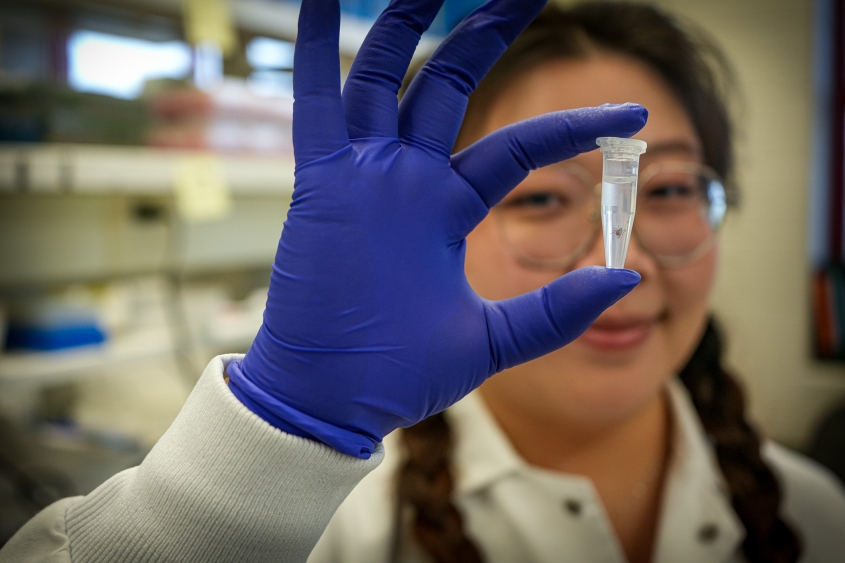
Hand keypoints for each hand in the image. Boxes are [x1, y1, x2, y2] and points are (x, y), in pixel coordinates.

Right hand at [227, 0, 645, 456]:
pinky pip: (316, 102)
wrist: (333, 403)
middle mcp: (405, 180)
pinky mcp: (320, 185)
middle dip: (481, 31)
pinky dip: (317, 49)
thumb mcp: (491, 341)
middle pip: (446, 83)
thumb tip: (626, 278)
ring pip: (383, 76)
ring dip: (406, 20)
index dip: (572, 126)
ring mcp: (362, 177)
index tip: (631, 112)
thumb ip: (556, 311)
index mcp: (445, 208)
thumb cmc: (401, 376)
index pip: (515, 147)